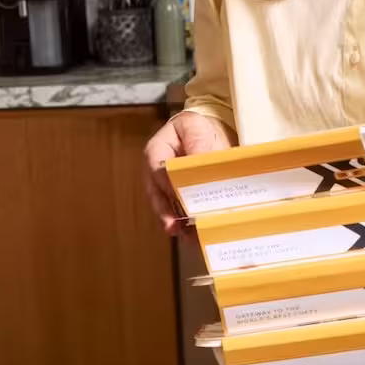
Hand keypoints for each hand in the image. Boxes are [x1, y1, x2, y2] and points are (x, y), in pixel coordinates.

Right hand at [144, 111, 233, 234]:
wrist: (209, 134)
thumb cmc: (199, 128)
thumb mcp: (197, 128)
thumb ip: (196, 144)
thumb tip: (198, 162)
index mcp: (157, 149)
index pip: (157, 168)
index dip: (166, 184)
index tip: (177, 197)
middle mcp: (156, 171)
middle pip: (157, 193)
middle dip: (165, 211)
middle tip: (174, 226)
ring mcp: (165, 186)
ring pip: (165, 207)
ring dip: (175, 222)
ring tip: (185, 235)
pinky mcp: (178, 198)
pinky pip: (177, 213)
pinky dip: (185, 224)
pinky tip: (193, 236)